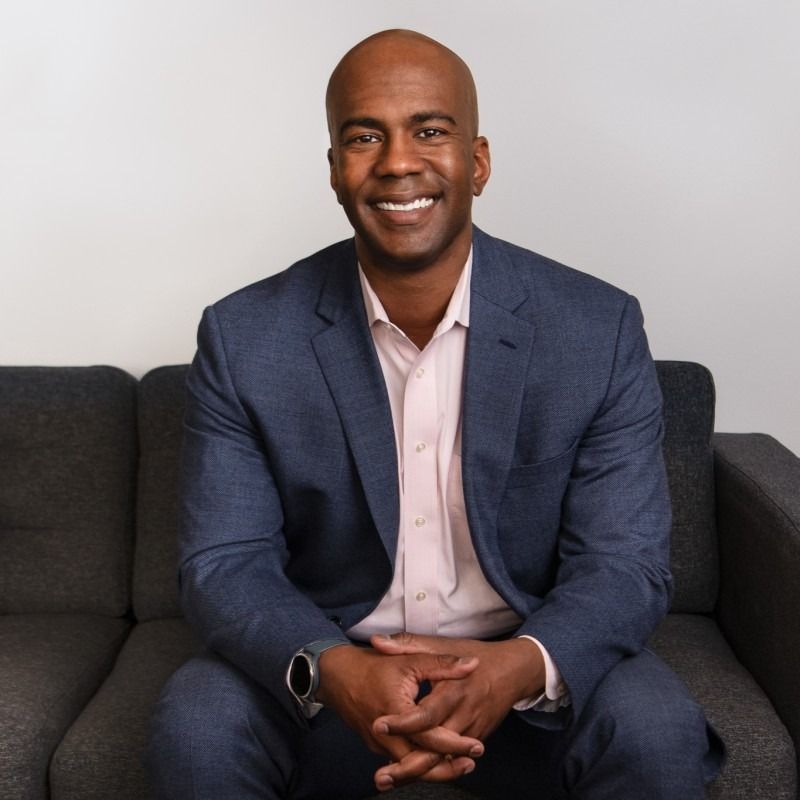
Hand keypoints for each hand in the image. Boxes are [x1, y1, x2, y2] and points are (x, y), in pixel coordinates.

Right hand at [316, 644, 483, 788]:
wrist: (336, 675)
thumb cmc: (373, 665)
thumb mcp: (409, 658)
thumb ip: (441, 664)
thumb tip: (472, 665)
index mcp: (395, 711)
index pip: (429, 737)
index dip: (455, 744)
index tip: (476, 746)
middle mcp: (385, 735)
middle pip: (421, 762)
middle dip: (449, 766)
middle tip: (473, 760)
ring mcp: (379, 744)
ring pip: (411, 768)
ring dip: (436, 770)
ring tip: (462, 766)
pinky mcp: (377, 746)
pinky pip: (401, 761)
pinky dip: (420, 764)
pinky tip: (438, 760)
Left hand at [369, 633, 545, 786]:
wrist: (512, 671)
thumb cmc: (474, 655)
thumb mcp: (441, 644)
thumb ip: (407, 644)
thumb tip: (376, 641)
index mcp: (453, 690)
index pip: (426, 714)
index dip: (403, 722)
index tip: (379, 724)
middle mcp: (463, 715)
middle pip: (434, 748)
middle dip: (407, 765)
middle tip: (380, 776)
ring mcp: (471, 732)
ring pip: (442, 760)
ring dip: (416, 773)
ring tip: (387, 780)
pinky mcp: (474, 740)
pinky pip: (451, 759)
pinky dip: (431, 768)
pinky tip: (408, 773)